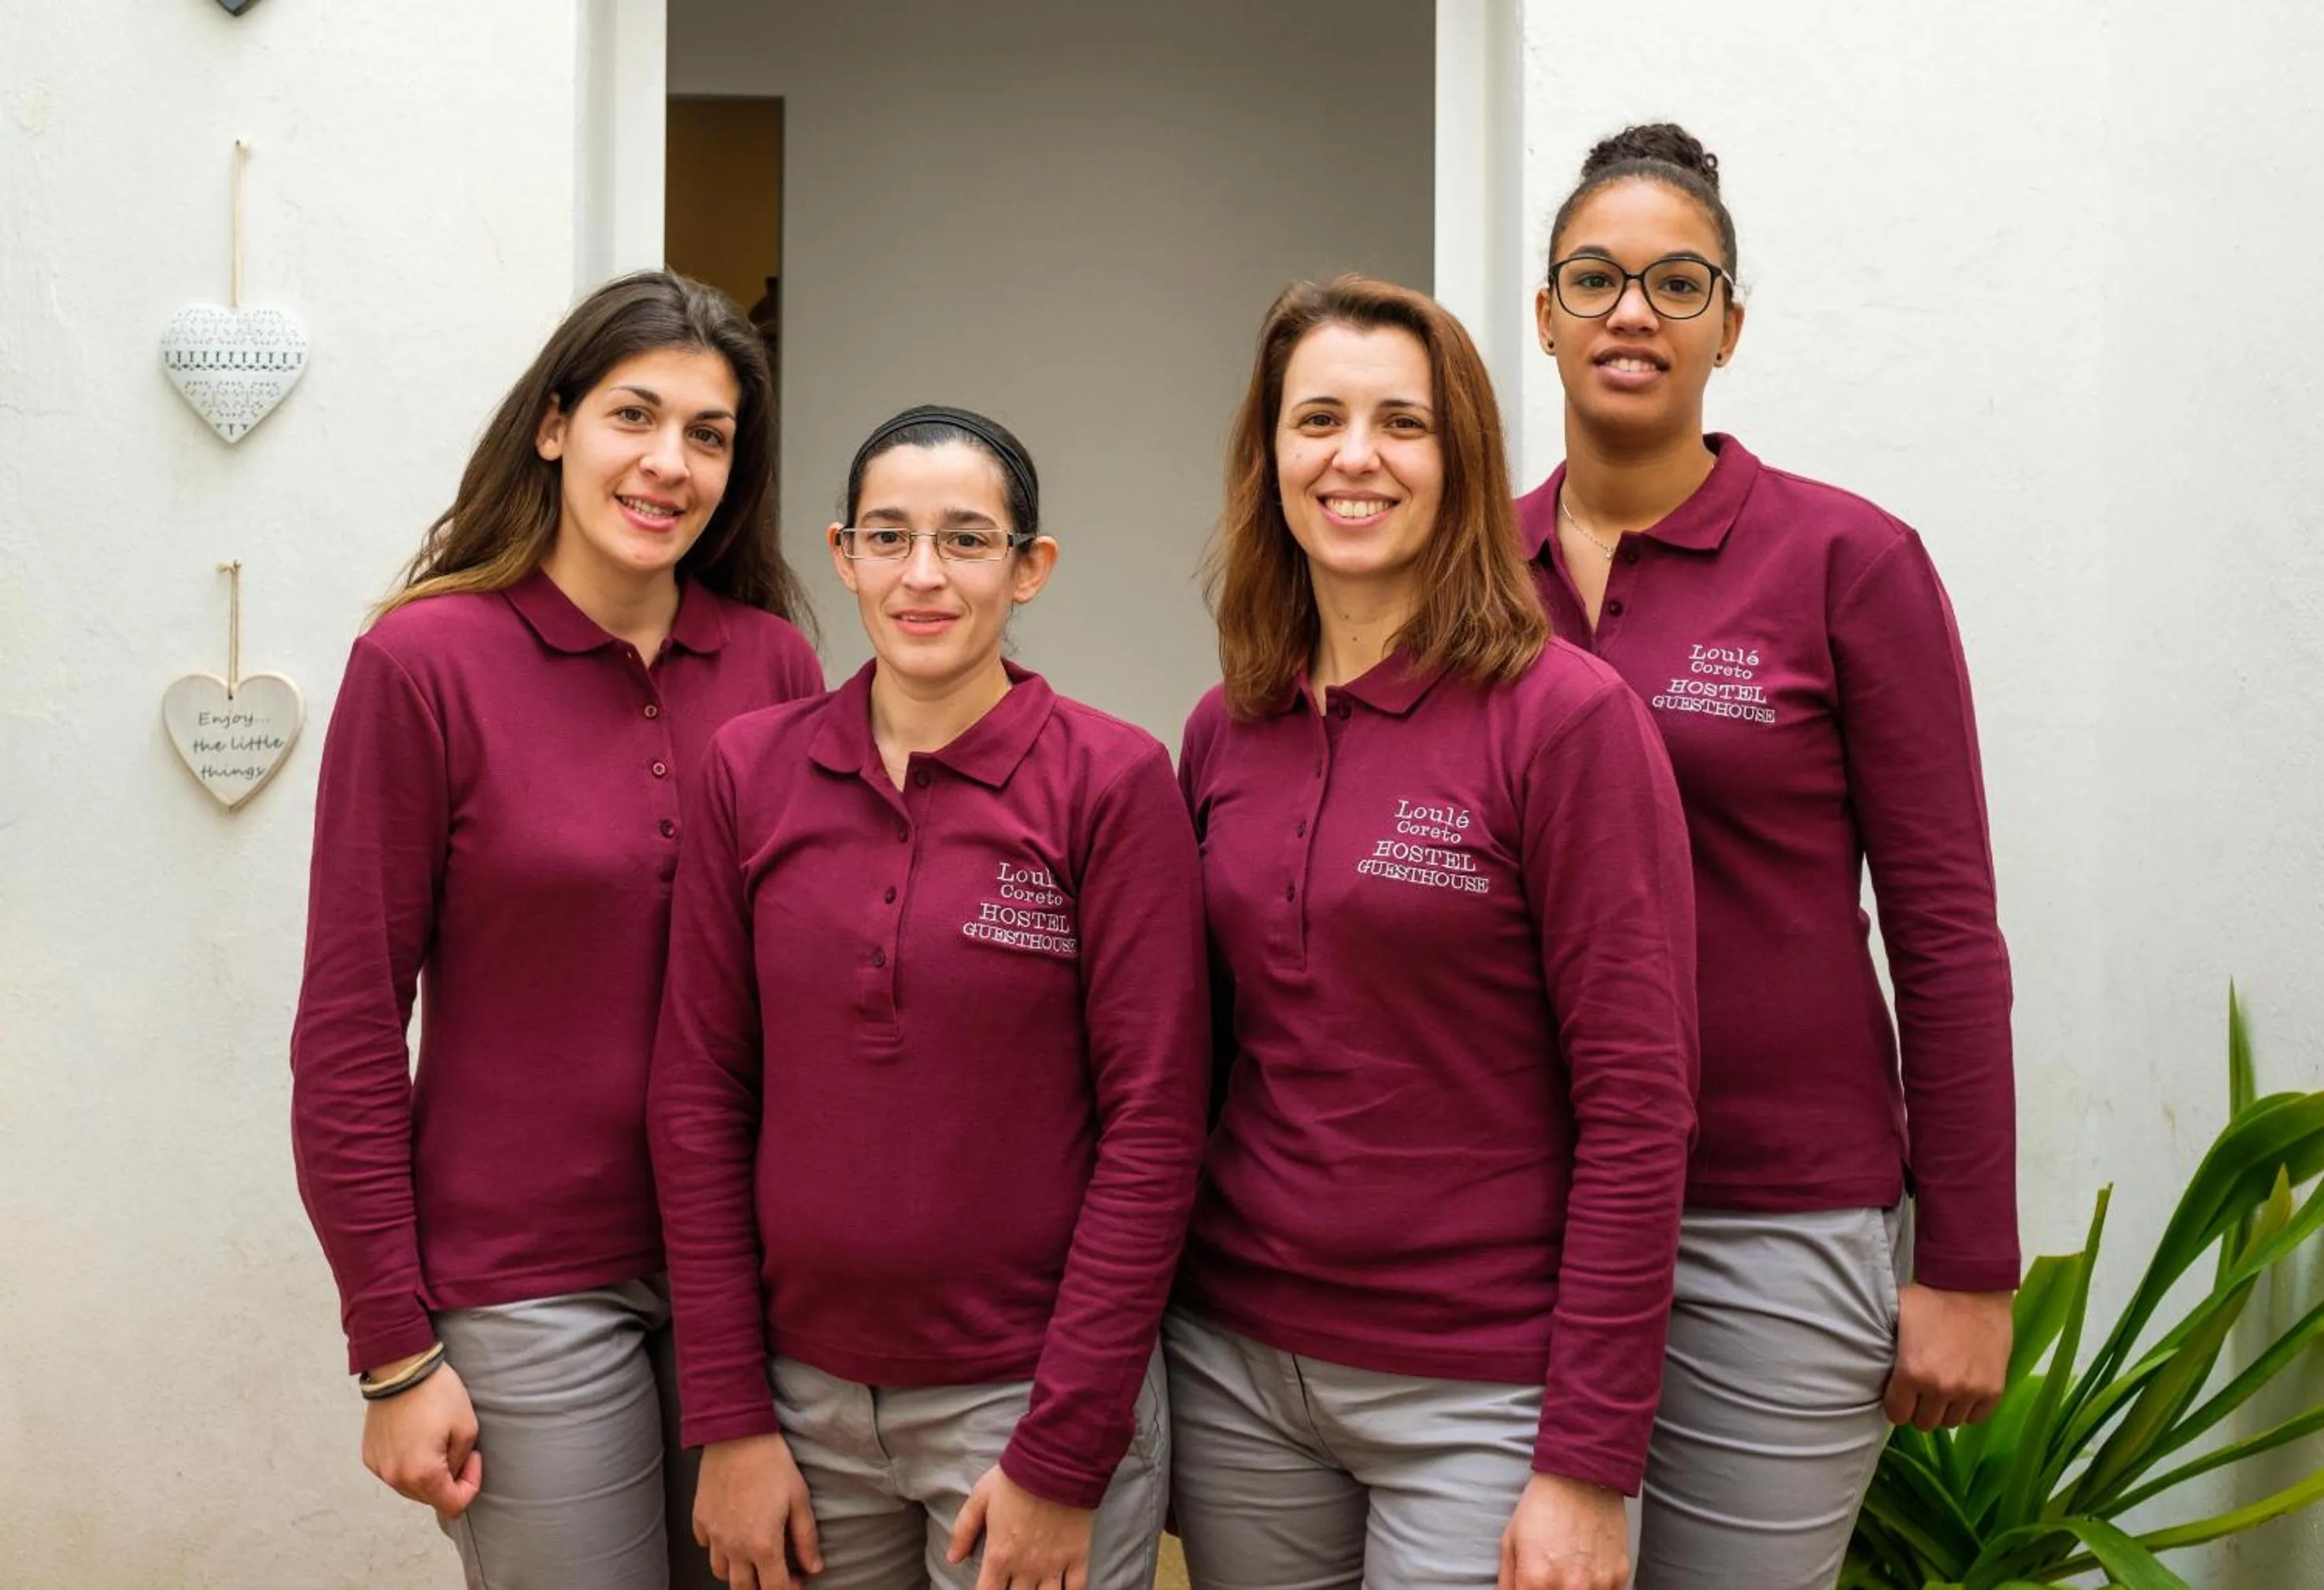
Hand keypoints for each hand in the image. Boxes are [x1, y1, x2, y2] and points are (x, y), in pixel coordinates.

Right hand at [360, 1359, 482, 1517]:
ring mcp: (379, 1468)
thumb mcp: (467, 1428)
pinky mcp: (370, 1456)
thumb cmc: (438, 1394)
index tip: (473, 1459)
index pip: (453, 1506)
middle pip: (430, 1498)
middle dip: (449, 1479)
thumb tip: (452, 1475)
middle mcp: (395, 1478)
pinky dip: (408, 1464)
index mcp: (421, 1475)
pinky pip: (395, 1472)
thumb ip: (460, 1464)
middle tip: (458, 1448)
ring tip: (436, 1441)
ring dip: (428, 1474)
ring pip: (411, 1487)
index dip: (470, 1485)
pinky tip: (417, 1438)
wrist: (401, 1368)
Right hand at [695, 1433, 822, 1589]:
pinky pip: (706, 1547)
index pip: (775, 1588)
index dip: (789, 1589)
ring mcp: (714, 1535)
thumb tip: (814, 1567)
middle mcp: (734, 1547)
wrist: (737, 1436)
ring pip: (720, 1572)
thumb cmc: (772, 1464)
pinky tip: (731, 1535)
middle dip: (761, 1588)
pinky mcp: (700, 1520)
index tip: (797, 1580)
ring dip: (737, 1572)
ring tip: (752, 1557)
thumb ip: (806, 1539)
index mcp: (763, 1545)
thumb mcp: (799, 1500)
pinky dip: (718, 1549)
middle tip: (776, 1573)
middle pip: (743, 1589)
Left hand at [947, 1465, 1094, 1589]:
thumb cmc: (1015, 1478)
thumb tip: (953, 1557)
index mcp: (1000, 1555)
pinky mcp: (1077, 1556)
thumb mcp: (980, 1498)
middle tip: (1012, 1585)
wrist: (1056, 1462)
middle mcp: (1026, 1568)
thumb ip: (964, 1530)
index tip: (989, 1588)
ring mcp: (1054, 1565)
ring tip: (1034, 1589)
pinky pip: (1076, 1589)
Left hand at [1498, 1471, 1629, 1589]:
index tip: (1532, 1585)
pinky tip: (1587, 1568)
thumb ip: (1508, 1581)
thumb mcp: (1511, 1541)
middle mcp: (1569, 1587)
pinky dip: (1595, 1587)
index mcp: (1536, 1580)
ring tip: (1569, 1571)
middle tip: (1549, 1575)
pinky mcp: (1618, 1576)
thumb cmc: (1543, 1507)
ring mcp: (1597, 1584)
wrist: (1581, 1477)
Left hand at [1885, 1283, 2012, 1428]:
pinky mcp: (1994, 1390)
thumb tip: (1864, 1363)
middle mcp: (1941, 1388)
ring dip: (1944, 1408)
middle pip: (1924, 1422)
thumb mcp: (1894, 1317)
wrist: (1974, 1287)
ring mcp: (1970, 1391)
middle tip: (1920, 1390)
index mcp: (1912, 1372)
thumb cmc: (1929, 1299)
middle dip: (1919, 1408)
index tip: (1899, 1394)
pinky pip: (1977, 1417)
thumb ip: (1882, 1347)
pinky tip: (1963, 1390)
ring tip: (1943, 1388)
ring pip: (1950, 1422)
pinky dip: (1969, 1408)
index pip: (1897, 1414)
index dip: (1896, 1404)